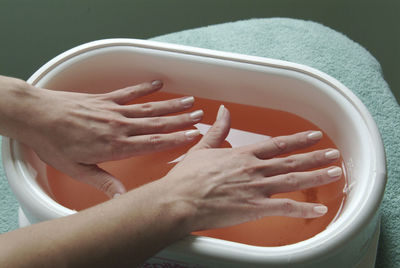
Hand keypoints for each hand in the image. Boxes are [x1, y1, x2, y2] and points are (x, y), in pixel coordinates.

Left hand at [5, 78, 201, 196]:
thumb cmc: (55, 144)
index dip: (176, 139)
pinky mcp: (104, 99)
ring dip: (170, 105)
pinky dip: (144, 88)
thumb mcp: (78, 170)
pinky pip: (129, 92)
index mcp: (116, 146)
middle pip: (157, 123)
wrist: (37, 116)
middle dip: (181, 120)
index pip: (153, 142)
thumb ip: (104, 182)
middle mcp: (120, 126)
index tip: (193, 136)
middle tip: (199, 116)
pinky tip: (157, 84)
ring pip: (149, 108)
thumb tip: (123, 198)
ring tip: (188, 101)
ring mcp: (113, 110)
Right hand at [159, 105, 341, 231]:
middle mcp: (254, 169)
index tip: (313, 137)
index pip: (277, 145)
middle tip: (334, 155)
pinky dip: (303, 209)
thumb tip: (222, 111)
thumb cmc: (188, 178)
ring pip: (293, 181)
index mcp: (243, 155)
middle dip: (315, 157)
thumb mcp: (203, 148)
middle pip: (291, 162)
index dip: (297, 140)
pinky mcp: (254, 207)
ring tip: (334, 173)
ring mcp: (256, 188)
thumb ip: (217, 130)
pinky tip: (319, 209)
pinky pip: (285, 208)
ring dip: (316, 176)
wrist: (179, 199)